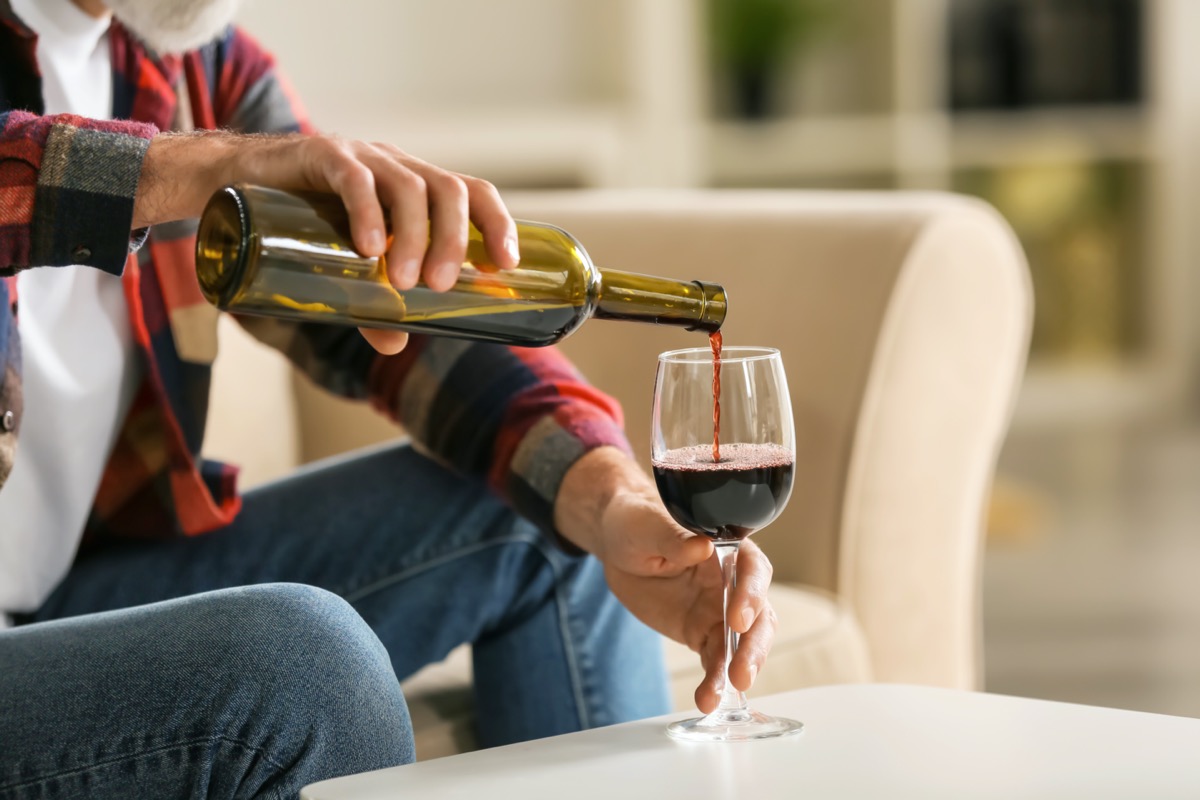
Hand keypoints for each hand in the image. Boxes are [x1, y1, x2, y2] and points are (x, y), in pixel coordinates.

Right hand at [135, 132, 519, 353]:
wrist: (234, 186)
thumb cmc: (303, 227)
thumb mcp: (344, 270)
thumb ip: (371, 304)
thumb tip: (396, 344)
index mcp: (416, 187)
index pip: (473, 191)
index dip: (496, 223)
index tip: (506, 265)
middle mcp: (397, 166)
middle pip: (448, 190)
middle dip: (452, 240)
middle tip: (438, 286)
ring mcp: (363, 157)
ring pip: (408, 186)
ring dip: (414, 236)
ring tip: (405, 281)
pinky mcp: (322, 155)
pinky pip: (355, 179)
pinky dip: (368, 213)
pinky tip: (368, 248)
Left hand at [555, 448, 777, 713]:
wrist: (619, 545)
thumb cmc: (637, 522)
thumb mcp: (646, 525)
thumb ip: (673, 536)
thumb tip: (702, 546)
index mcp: (727, 547)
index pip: (752, 569)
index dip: (751, 594)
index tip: (739, 618)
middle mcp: (732, 580)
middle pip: (758, 613)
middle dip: (753, 644)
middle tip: (742, 670)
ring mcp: (720, 609)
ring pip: (742, 643)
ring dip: (738, 669)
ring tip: (722, 694)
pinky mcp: (703, 632)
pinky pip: (716, 660)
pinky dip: (715, 681)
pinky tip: (708, 699)